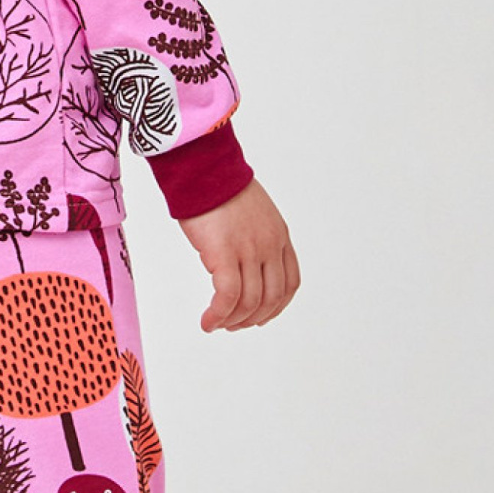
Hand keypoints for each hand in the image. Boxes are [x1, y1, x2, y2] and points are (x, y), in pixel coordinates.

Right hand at [176, 180, 299, 331]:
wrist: (203, 168)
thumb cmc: (217, 185)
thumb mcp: (250, 212)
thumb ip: (253, 236)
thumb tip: (238, 260)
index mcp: (279, 236)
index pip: (290, 283)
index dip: (276, 307)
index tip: (259, 316)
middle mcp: (269, 246)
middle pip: (272, 298)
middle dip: (253, 318)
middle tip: (233, 325)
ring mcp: (250, 250)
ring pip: (250, 302)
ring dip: (233, 321)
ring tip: (216, 324)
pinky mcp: (225, 254)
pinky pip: (227, 296)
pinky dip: (218, 315)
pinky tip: (207, 321)